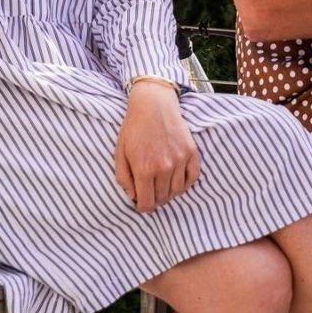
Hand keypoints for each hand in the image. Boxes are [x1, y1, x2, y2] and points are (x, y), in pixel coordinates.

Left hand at [114, 81, 199, 213]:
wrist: (153, 105)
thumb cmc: (133, 128)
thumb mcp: (120, 153)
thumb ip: (123, 178)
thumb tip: (133, 196)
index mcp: (144, 169)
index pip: (147, 203)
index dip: (142, 207)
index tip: (141, 203)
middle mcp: (164, 167)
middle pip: (162, 198)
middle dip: (154, 199)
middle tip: (150, 192)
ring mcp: (180, 160)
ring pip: (177, 191)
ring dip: (169, 193)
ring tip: (162, 186)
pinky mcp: (191, 152)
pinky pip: (192, 178)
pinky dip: (185, 184)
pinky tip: (176, 180)